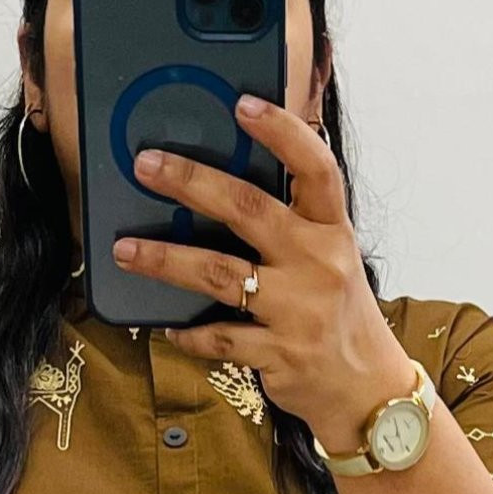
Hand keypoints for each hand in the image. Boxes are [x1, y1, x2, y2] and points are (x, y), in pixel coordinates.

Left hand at [115, 99, 418, 453]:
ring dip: (166, 260)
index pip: (315, 168)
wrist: (366, 388)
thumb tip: (229, 186)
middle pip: (248, 210)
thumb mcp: (331, 258)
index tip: (242, 105)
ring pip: (219, 274)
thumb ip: (294, 223)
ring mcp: (298, 311)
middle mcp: (318, 264)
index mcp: (332, 230)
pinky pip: (219, 337)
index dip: (281, 132)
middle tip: (148, 166)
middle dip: (192, 183)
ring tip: (125, 250)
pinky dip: (190, 332)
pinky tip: (167, 326)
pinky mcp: (279, 354)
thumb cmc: (338, 314)